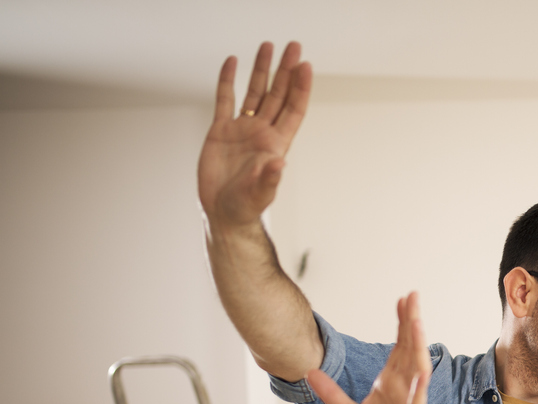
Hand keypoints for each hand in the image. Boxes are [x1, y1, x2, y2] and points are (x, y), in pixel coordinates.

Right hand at [198, 41, 310, 227]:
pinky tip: (232, 62)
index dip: (300, 88)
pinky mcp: (221, 131)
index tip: (305, 65)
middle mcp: (262, 132)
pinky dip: (228, 80)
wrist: (223, 213)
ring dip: (261, 70)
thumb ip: (270, 178)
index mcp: (276, 143)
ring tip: (268, 46)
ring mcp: (242, 129)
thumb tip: (279, 163)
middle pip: (277, 94)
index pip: (292, 109)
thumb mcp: (260, 193)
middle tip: (294, 45)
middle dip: (285, 70)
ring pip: (255, 92)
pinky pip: (225, 99)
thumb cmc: (246, 207)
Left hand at [308, 293, 435, 403]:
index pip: (398, 346)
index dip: (401, 323)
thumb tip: (310, 372)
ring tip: (417, 322)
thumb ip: (331, 392)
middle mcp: (401, 386)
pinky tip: (422, 369)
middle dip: (411, 322)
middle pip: (408, 348)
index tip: (402, 301)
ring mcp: (408, 401)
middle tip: (414, 296)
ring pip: (415, 367)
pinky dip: (418, 385)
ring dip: (416, 344)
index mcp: (389, 383)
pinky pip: (416, 400)